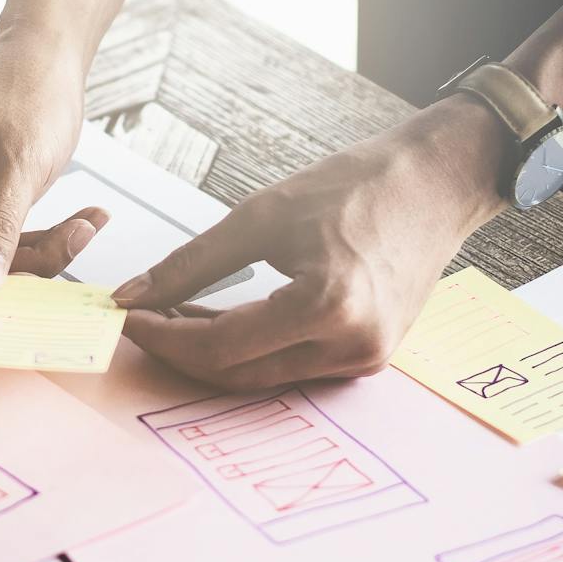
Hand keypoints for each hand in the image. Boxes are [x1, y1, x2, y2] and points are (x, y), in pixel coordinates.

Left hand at [114, 97, 511, 387]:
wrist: (437, 184)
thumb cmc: (356, 186)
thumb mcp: (262, 214)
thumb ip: (191, 263)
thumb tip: (130, 296)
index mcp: (327, 305)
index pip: (221, 346)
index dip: (164, 336)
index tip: (125, 316)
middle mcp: (352, 345)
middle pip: (238, 373)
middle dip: (180, 352)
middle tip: (139, 322)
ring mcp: (365, 358)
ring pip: (262, 377)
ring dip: (212, 354)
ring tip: (171, 319)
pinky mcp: (368, 357)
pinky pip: (291, 367)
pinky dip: (250, 351)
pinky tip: (217, 323)